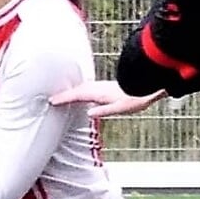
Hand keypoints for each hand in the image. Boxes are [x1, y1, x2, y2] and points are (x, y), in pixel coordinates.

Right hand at [49, 80, 165, 117]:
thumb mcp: (119, 109)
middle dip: (64, 94)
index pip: (76, 95)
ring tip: (64, 96)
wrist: (147, 86)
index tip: (52, 101)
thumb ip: (103, 111)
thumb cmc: (135, 98)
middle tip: (53, 99)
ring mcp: (101, 85)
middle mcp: (97, 87)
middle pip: (76, 90)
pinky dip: (80, 89)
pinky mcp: (106, 86)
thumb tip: (89, 113)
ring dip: (72, 91)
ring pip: (82, 87)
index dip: (63, 98)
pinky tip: (83, 93)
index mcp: (97, 93)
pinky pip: (87, 87)